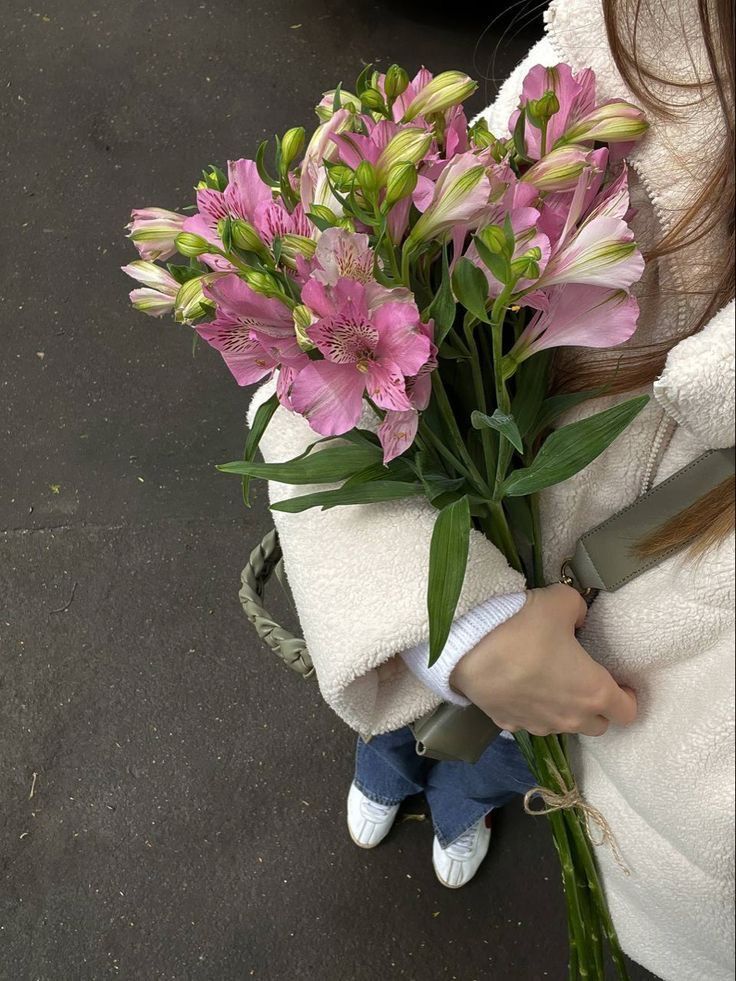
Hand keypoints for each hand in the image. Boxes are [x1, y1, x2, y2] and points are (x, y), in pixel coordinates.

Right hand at [449, 583, 637, 736]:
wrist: (470, 650)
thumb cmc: (524, 628)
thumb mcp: (561, 601)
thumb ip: (579, 609)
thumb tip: (577, 618)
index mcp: (594, 692)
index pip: (628, 712)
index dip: (628, 696)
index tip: (619, 680)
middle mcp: (571, 718)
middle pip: (598, 725)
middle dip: (598, 707)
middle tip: (586, 679)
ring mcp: (538, 726)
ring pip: (564, 727)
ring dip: (565, 711)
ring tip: (550, 682)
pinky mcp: (509, 725)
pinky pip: (530, 722)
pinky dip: (532, 710)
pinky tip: (520, 687)